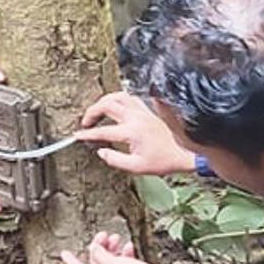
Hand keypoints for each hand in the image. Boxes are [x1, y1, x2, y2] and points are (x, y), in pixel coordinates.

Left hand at [60, 232, 195, 263]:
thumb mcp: (111, 262)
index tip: (64, 253)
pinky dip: (124, 251)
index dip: (71, 261)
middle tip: (102, 234)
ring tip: (116, 237)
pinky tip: (128, 246)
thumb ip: (99, 253)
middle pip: (96, 261)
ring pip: (110, 258)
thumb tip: (93, 247)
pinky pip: (124, 259)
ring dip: (111, 246)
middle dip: (97, 246)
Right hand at [76, 92, 195, 174]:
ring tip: (98, 111)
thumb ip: (115, 160)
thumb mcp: (137, 167)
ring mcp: (142, 111)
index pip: (103, 130)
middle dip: (91, 112)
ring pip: (118, 96)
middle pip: (106, 105)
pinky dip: (118, 99)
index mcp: (131, 131)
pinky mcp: (148, 110)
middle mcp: (136, 117)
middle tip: (86, 122)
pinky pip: (129, 98)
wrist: (185, 153)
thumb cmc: (164, 161)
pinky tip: (116, 108)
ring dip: (104, 101)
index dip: (87, 133)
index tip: (78, 135)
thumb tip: (101, 152)